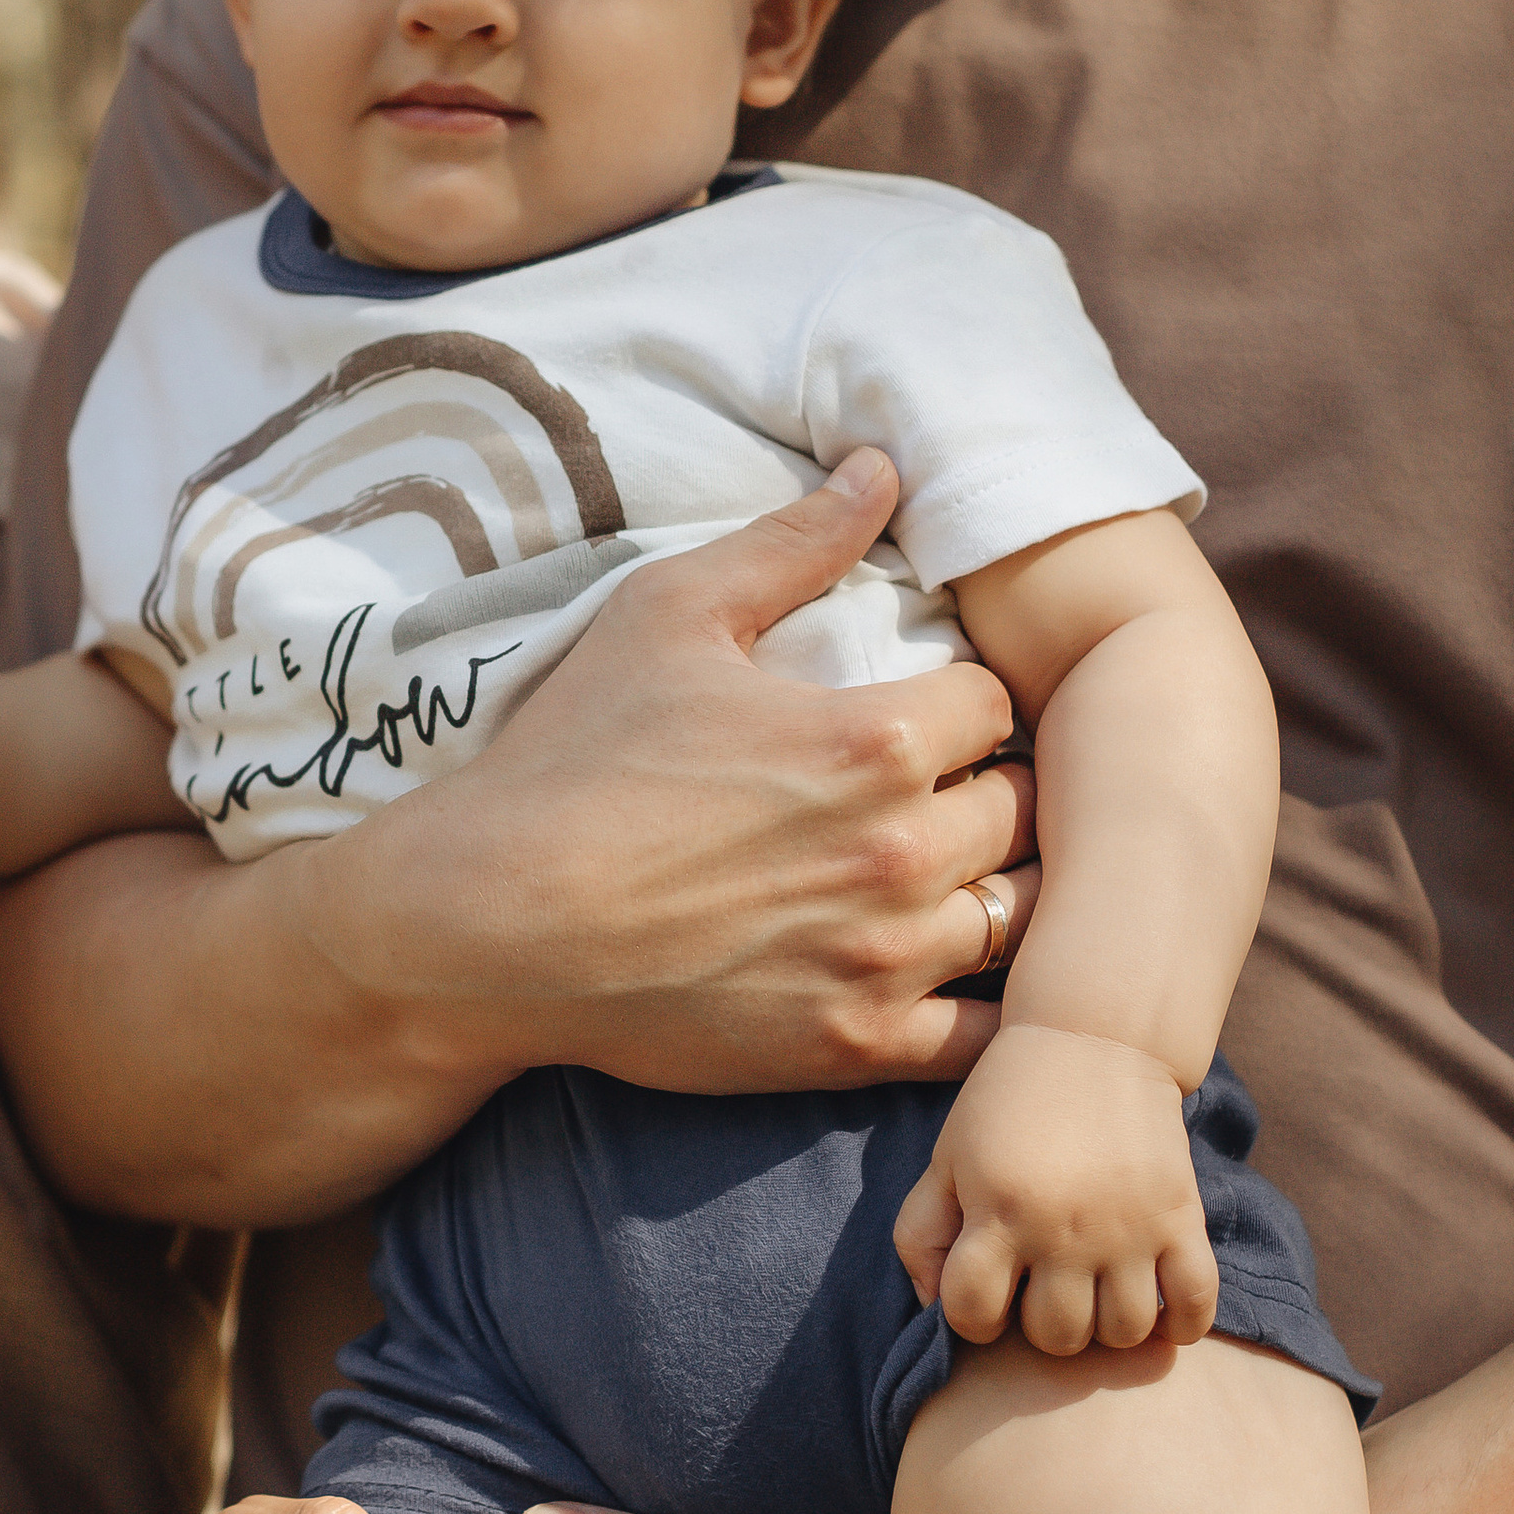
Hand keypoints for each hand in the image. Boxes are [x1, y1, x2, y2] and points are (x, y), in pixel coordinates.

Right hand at [0, 448, 1040, 1223]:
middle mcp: (902, 849)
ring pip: (1025, 917)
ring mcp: (886, 959)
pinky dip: (993, 1004)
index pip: (1000, 702)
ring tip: (948, 872)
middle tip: (947, 789)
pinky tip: (950, 969)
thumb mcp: (669, 614)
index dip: (968, 700)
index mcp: (877, 736)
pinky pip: (987, 1031)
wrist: (488, 923)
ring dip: (996, 888)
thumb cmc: (573, 759)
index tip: (934, 710)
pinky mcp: (856, 1045)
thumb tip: (886, 467)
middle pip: (1026, 808)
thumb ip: (795, 541)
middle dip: (993, 790)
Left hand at [893, 1021, 1218, 1352]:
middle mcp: (1065, 1226)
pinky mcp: (1182, 1216)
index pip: (972, 1314)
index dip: (971, 1318)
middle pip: (1055, 1335)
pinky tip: (1157, 1310)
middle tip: (1045, 1289)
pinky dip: (1181, 1325)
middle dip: (1041, 1325)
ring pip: (1121, 1331)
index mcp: (999, 1207)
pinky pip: (1195, 1304)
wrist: (1094, 1036)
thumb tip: (931, 1303)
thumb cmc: (1008, 1101)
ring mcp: (1130, 1226)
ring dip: (1104, 1327)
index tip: (986, 1293)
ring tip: (1095, 1294)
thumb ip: (921, 1232)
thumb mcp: (948, 1156)